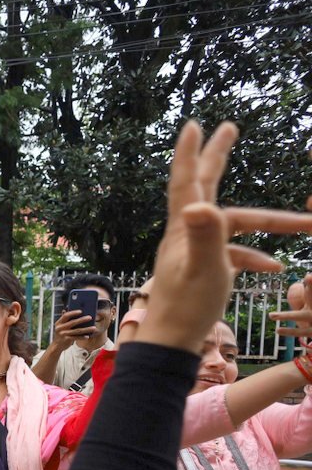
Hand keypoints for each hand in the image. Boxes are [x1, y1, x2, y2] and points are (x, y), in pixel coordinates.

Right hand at [50, 309, 95, 348]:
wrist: (56, 345)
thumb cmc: (62, 334)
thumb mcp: (61, 326)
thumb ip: (66, 320)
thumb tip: (74, 312)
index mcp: (59, 322)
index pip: (66, 315)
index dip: (73, 313)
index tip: (81, 311)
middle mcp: (60, 328)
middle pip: (72, 322)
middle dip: (82, 319)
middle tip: (90, 317)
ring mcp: (63, 334)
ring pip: (77, 331)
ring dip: (86, 329)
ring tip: (94, 328)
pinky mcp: (66, 340)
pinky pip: (76, 337)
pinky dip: (82, 337)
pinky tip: (88, 336)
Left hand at [135, 121, 309, 353]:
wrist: (171, 345)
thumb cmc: (186, 310)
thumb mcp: (203, 270)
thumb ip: (206, 236)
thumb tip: (200, 204)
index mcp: (184, 229)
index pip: (187, 181)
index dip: (193, 152)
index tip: (196, 124)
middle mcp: (185, 234)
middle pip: (205, 187)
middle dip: (218, 157)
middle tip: (229, 127)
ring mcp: (193, 251)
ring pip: (233, 227)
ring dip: (266, 226)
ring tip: (306, 225)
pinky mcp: (201, 270)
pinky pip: (233, 254)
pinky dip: (254, 257)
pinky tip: (276, 269)